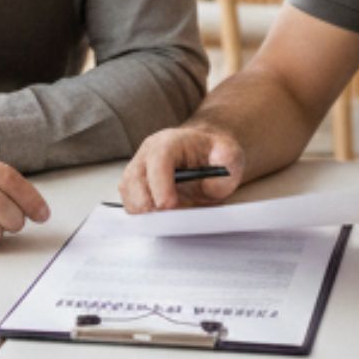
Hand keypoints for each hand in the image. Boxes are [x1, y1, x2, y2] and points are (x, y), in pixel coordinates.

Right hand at [116, 125, 245, 212]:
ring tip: (169, 215)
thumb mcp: (230, 154)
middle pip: (135, 177)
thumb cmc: (214, 154)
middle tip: (167, 217)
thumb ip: (226, 163)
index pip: (159, 159)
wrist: (205, 153)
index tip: (168, 205)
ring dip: (144, 209)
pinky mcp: (135, 184)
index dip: (160, 183)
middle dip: (147, 201)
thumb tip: (211, 183)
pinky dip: (141, 213)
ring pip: (128, 191)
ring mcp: (139, 167)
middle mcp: (149, 152)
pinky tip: (160, 216)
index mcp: (171, 141)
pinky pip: (129, 200)